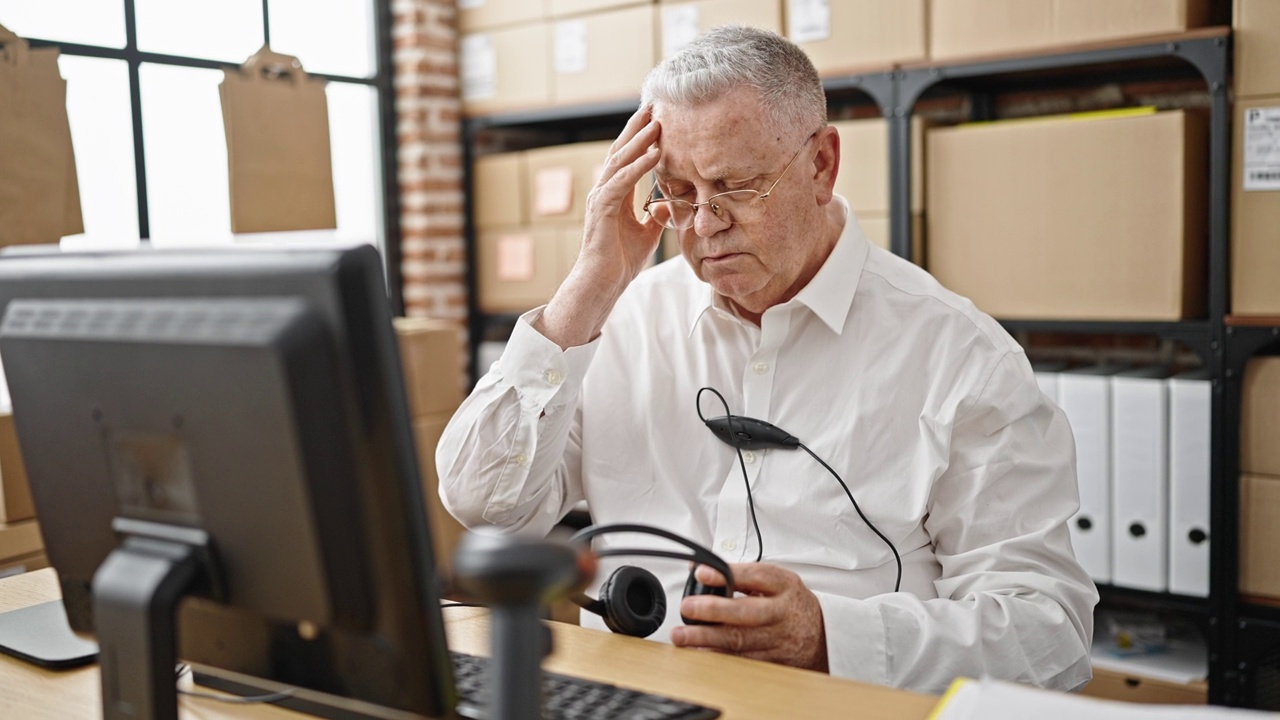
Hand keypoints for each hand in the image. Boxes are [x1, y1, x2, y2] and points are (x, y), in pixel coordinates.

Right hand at [577, 105, 664, 288]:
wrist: (602, 284)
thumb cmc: (619, 262)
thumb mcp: (647, 235)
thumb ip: (656, 217)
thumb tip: (669, 205)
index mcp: (614, 195)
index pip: (628, 158)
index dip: (641, 137)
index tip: (657, 118)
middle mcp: (604, 190)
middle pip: (621, 150)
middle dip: (638, 128)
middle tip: (654, 105)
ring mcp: (601, 198)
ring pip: (621, 161)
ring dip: (641, 140)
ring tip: (658, 122)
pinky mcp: (603, 209)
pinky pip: (622, 181)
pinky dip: (639, 166)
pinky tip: (655, 153)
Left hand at [670, 562, 828, 671]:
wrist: (822, 635)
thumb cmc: (789, 602)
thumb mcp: (774, 581)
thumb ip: (739, 574)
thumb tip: (699, 569)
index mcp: (784, 585)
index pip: (755, 576)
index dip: (728, 575)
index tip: (701, 573)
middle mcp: (782, 612)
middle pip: (747, 612)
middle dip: (714, 610)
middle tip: (687, 607)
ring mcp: (779, 639)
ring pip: (741, 640)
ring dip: (708, 639)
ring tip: (682, 635)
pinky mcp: (774, 661)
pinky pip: (742, 660)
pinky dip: (719, 657)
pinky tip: (700, 653)